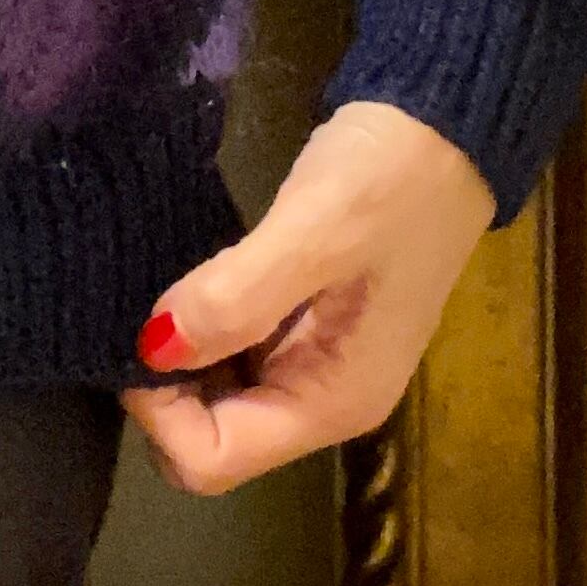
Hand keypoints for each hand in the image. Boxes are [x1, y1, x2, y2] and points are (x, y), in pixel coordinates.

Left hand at [122, 101, 494, 495]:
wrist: (446, 125)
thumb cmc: (391, 179)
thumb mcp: (315, 230)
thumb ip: (237, 295)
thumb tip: (154, 350)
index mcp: (333, 403)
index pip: (213, 460)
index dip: (159, 412)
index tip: (140, 333)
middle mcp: (323, 400)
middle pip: (210, 438)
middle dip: (164, 389)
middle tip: (145, 307)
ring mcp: (316, 363)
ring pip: (216, 396)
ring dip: (180, 356)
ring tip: (161, 289)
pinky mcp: (306, 324)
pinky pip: (233, 352)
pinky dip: (202, 328)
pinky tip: (191, 281)